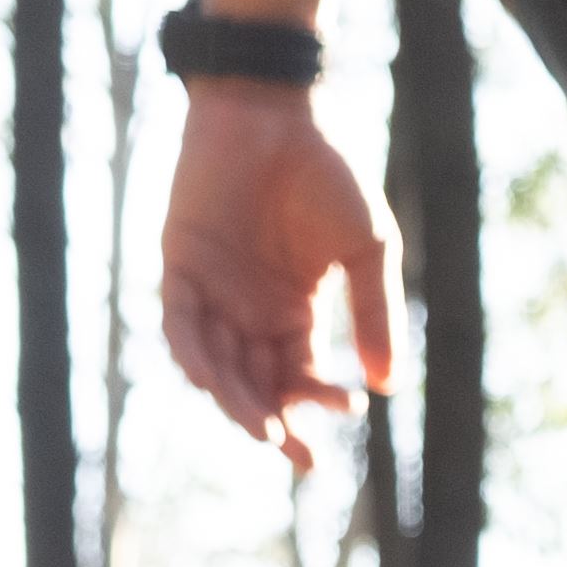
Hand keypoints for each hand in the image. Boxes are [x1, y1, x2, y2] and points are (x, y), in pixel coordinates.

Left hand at [157, 82, 394, 463]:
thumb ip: (373, 314)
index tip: (349, 410)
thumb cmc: (329, 171)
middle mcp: (248, 309)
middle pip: (256, 383)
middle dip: (275, 423)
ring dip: (237, 400)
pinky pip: (178, 322)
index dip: (320, 401)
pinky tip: (213, 381)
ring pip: (217, 364)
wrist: (277, 109)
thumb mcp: (366, 249)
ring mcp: (211, 289)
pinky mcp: (179, 263)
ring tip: (264, 429)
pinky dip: (193, 354)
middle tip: (299, 457)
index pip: (300, 375)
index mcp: (293, 309)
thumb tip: (387, 386)